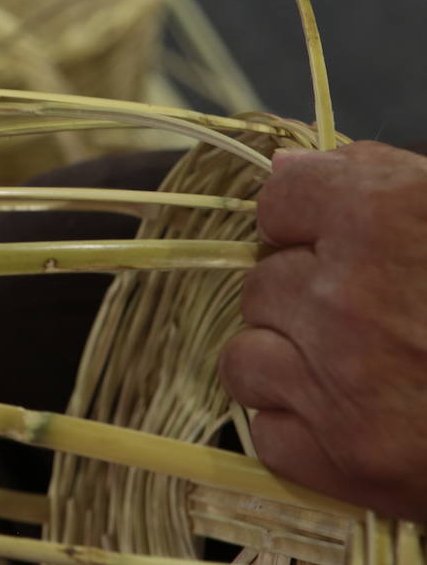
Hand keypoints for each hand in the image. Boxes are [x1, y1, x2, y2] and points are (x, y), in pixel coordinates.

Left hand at [221, 141, 426, 519]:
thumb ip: (374, 182)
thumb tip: (284, 170)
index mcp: (383, 216)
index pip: (280, 199)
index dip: (307, 221)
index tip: (333, 240)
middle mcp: (348, 294)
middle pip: (265, 281)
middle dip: (307, 296)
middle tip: (374, 318)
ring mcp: (340, 381)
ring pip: (247, 356)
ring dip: (289, 362)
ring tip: (357, 371)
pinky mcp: (346, 459)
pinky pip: (267, 430)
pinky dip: (300, 427)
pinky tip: (354, 418)